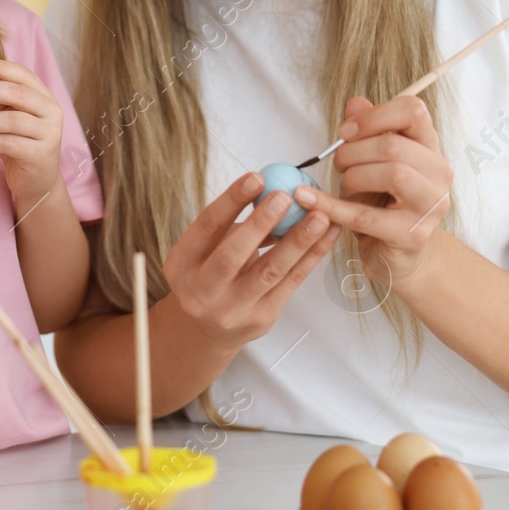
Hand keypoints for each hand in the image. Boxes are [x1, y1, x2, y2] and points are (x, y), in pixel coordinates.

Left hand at [0, 56, 65, 207]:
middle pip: (20, 94)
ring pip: (12, 120)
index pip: (25, 76)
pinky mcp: (40, 155)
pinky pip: (8, 143)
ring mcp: (49, 135)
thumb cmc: (21, 144)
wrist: (38, 181)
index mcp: (45, 98)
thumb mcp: (10, 116)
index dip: (3, 68)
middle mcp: (52, 113)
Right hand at [161, 173, 341, 347]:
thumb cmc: (208, 277)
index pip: (206, 227)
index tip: (256, 178)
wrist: (205, 331)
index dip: (231, 200)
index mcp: (182, 265)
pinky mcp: (261, 318)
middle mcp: (202, 291)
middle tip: (285, 197)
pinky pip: (290, 284)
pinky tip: (326, 237)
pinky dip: (311, 257)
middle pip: (231, 255)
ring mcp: (232, 309)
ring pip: (268, 272)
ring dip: (297, 242)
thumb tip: (269, 191)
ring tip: (319, 217)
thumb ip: (231, 225)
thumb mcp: (204, 250)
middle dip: (260, 224)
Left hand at [294, 95, 451, 290]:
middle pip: (394, 145)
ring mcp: (430, 206)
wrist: (398, 257)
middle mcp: (439, 174)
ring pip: (391, 174)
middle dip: (353, 152)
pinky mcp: (411, 235)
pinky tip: (307, 199)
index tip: (344, 132)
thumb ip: (366, 131)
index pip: (413, 110)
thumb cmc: (384, 204)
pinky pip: (365, 215)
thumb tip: (355, 102)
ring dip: (352, 177)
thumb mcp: (373, 163)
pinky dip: (331, 206)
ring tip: (343, 186)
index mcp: (430, 148)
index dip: (374, 115)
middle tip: (338, 164)